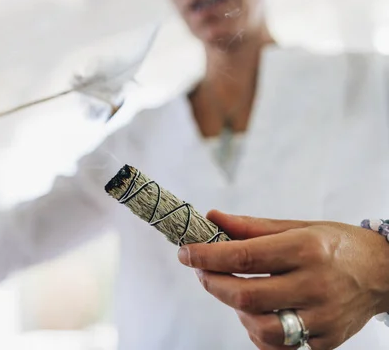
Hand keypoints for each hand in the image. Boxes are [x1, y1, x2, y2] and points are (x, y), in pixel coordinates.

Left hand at [177, 210, 388, 349]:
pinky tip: (256, 313)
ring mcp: (323, 317)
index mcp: (305, 249)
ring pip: (262, 329)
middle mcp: (315, 285)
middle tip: (201, 272)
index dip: (207, 256)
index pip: (244, 255)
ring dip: (235, 311)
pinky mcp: (327, 341)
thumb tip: (212, 217)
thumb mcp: (297, 226)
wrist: (384, 272)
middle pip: (247, 296)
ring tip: (233, 292)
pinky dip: (258, 331)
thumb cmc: (335, 244)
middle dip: (213, 284)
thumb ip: (251, 227)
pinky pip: (281, 346)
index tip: (185, 252)